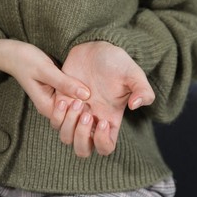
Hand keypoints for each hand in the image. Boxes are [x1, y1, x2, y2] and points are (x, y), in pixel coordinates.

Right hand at [0, 39, 90, 117]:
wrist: (14, 53)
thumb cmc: (26, 60)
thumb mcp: (46, 70)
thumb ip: (65, 83)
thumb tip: (86, 95)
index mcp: (46, 106)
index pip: (66, 121)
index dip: (78, 117)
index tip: (86, 104)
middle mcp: (51, 107)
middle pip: (70, 121)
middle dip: (81, 115)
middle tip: (93, 102)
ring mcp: (55, 100)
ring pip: (73, 111)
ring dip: (83, 107)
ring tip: (95, 97)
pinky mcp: (59, 93)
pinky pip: (72, 99)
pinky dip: (81, 98)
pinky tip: (92, 91)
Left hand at [51, 41, 154, 156]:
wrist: (95, 47)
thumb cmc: (116, 62)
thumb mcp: (133, 74)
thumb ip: (143, 91)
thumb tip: (136, 106)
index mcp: (109, 119)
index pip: (105, 148)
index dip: (102, 142)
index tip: (103, 120)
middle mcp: (91, 121)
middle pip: (82, 149)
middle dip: (82, 137)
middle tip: (86, 113)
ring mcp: (75, 113)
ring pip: (65, 138)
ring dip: (69, 124)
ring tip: (77, 101)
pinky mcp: (61, 103)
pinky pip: (54, 121)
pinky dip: (57, 114)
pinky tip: (65, 98)